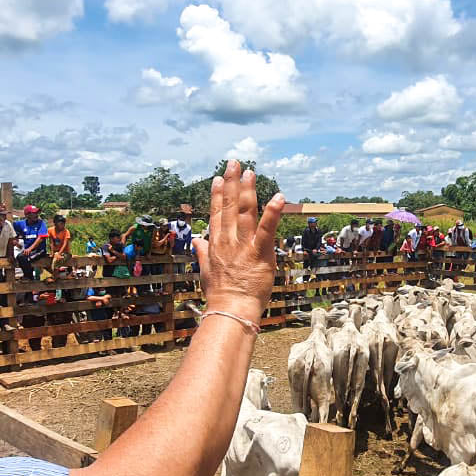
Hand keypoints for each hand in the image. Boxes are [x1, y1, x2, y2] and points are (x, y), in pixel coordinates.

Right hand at [192, 161, 283, 318]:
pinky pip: (266, 230)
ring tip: (251, 172)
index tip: (219, 179)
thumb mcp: (206, 272)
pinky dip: (272, 213)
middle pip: (229, 207)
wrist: (230, 312)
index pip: (216, 215)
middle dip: (232, 183)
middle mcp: (227, 241)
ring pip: (245, 212)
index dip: (218, 195)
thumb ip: (202, 253)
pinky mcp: (259, 253)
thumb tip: (197, 241)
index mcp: (216, 245)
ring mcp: (243, 246)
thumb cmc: (221, 296)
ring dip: (248, 190)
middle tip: (235, 164)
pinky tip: (278, 196)